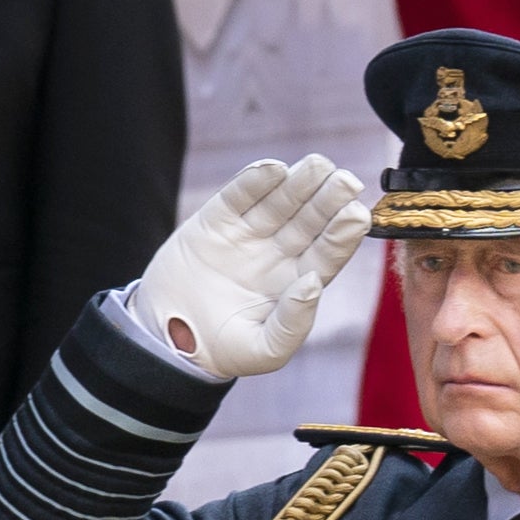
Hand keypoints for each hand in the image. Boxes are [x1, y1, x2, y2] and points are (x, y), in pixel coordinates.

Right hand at [134, 156, 372, 379]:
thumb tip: (313, 284)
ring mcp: (250, 233)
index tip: (355, 215)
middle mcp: (280, 252)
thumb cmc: (221, 351)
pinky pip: (239, 196)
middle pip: (312, 218)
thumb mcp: (263, 352)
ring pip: (281, 200)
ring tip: (316, 167)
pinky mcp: (217, 220)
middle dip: (329, 198)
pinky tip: (272, 170)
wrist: (165, 340)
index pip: (329, 251)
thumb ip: (292, 325)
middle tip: (344, 181)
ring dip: (300, 182)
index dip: (342, 233)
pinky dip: (254, 181)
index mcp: (298, 281)